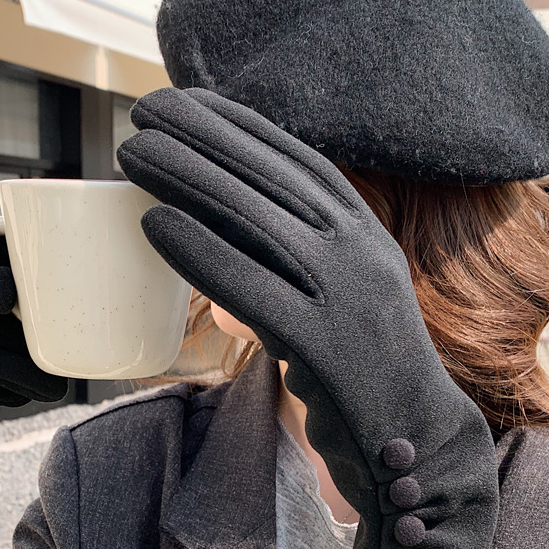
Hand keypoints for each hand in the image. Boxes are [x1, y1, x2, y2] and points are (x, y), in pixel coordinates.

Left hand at [116, 87, 499, 548]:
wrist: (414, 447)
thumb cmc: (362, 378)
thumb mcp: (337, 306)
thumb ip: (288, 273)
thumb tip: (219, 252)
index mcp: (369, 238)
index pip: (298, 160)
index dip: (239, 124)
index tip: (189, 102)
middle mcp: (362, 255)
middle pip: (269, 178)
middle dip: (202, 136)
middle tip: (144, 110)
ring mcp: (346, 297)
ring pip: (255, 221)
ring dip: (188, 179)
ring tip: (133, 154)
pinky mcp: (323, 345)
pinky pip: (250, 287)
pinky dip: (199, 252)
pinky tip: (154, 225)